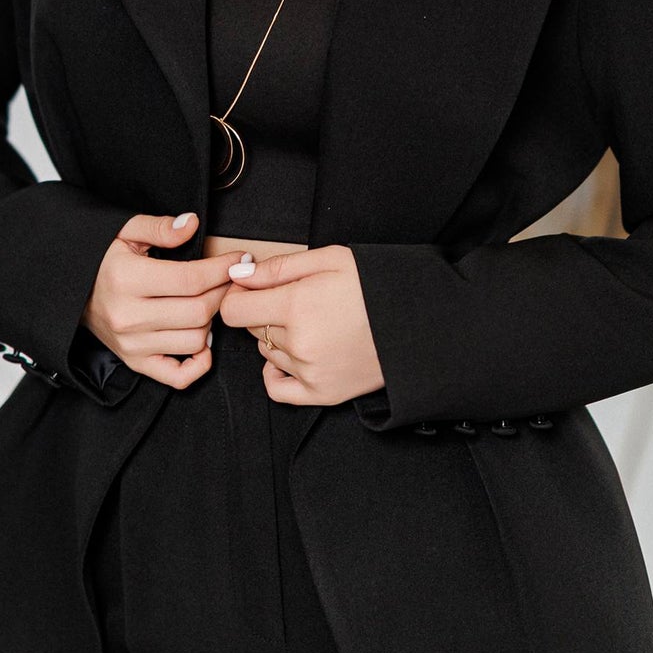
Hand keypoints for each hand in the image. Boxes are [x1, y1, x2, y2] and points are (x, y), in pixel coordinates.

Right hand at [82, 211, 240, 388]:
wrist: (72, 291)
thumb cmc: (104, 259)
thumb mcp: (125, 231)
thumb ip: (160, 227)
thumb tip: (192, 224)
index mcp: (126, 279)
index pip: (191, 279)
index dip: (223, 269)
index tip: (239, 259)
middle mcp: (128, 316)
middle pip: (199, 311)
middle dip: (223, 292)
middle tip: (229, 279)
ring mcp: (131, 344)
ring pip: (195, 340)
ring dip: (212, 321)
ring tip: (208, 301)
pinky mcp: (135, 362)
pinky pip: (178, 376)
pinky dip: (199, 362)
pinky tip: (202, 339)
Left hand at [218, 244, 385, 405]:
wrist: (418, 322)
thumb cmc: (376, 285)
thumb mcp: (328, 259)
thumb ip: (277, 268)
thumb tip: (237, 275)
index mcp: (297, 306)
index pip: (234, 309)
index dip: (240, 295)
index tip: (254, 289)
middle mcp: (299, 343)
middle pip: (252, 329)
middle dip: (265, 313)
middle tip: (298, 301)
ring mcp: (310, 372)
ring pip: (266, 352)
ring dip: (278, 338)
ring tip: (313, 323)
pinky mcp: (322, 393)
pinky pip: (277, 388)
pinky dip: (275, 372)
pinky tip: (290, 356)